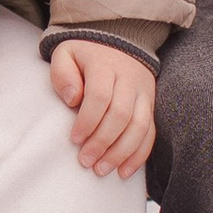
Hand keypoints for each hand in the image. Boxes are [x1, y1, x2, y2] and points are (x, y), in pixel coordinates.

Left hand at [49, 38, 156, 178]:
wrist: (118, 41)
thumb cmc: (84, 55)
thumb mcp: (65, 54)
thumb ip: (62, 73)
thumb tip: (73, 99)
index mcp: (105, 65)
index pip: (100, 96)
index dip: (87, 121)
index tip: (74, 139)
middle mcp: (129, 79)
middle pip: (121, 115)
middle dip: (103, 142)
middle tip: (86, 161)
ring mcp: (143, 93)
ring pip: (140, 126)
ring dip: (121, 152)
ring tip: (102, 170)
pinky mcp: (150, 105)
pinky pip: (150, 132)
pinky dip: (139, 154)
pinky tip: (124, 171)